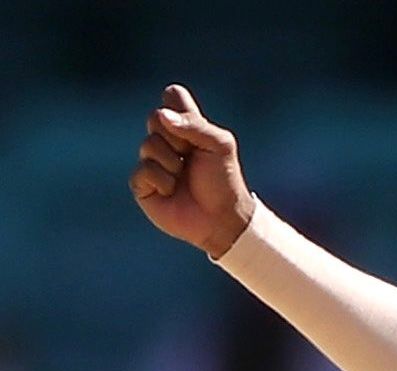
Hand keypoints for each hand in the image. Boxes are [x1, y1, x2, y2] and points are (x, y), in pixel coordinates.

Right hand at [129, 84, 254, 258]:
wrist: (222, 217)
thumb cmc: (224, 180)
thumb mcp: (220, 145)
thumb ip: (194, 125)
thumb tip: (162, 116)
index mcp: (186, 126)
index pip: (172, 96)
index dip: (177, 106)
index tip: (193, 126)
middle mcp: (166, 139)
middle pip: (155, 117)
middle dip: (177, 138)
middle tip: (192, 155)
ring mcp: (152, 160)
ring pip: (148, 145)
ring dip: (172, 162)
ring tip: (184, 176)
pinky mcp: (143, 183)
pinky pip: (143, 170)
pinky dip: (162, 181)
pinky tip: (172, 191)